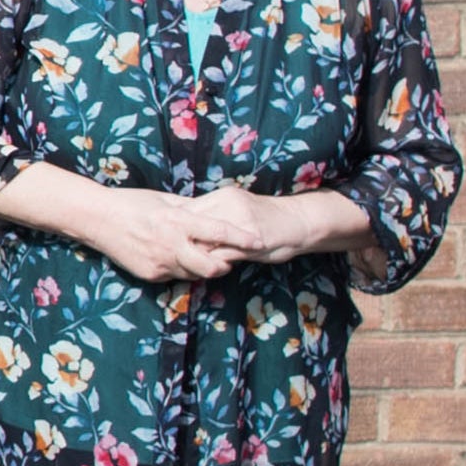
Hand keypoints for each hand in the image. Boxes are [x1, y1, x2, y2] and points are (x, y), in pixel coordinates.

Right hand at [84, 187, 236, 286]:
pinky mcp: (150, 275)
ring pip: (195, 274)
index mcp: (177, 221)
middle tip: (230, 257)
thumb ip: (190, 208)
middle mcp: (171, 245)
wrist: (97, 220)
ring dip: (202, 267)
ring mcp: (160, 263)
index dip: (241, 238)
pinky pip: (175, 276)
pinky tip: (176, 257)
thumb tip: (213, 211)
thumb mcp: (164, 200)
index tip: (258, 240)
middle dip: (225, 264)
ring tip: (202, 256)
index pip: (218, 233)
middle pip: (212, 266)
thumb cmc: (132, 203)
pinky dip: (181, 268)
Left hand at [175, 190, 297, 270]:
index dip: (176, 226)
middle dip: (180, 242)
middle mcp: (229, 204)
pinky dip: (213, 264)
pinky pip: (224, 254)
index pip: (188, 209)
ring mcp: (241, 221)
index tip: (166, 239)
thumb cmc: (265, 218)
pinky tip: (209, 269)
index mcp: (222, 195)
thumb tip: (184, 224)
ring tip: (186, 264)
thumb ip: (213, 214)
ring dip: (195, 255)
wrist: (299, 220)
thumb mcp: (237, 208)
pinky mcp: (252, 239)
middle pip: (191, 224)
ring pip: (205, 240)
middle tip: (171, 255)